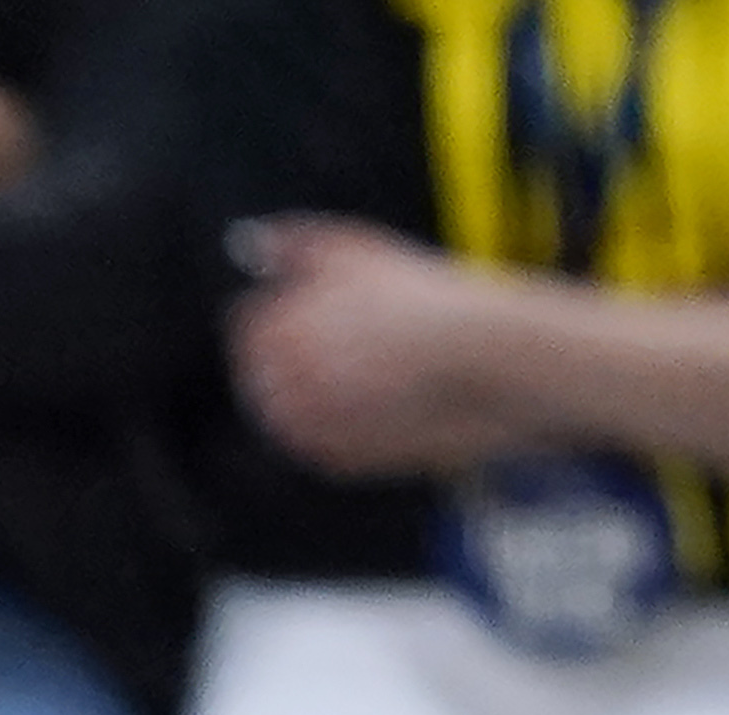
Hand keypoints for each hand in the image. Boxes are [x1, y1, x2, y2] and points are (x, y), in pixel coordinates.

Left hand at [227, 217, 538, 478]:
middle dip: (299, 353)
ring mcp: (301, 430)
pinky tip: (387, 398)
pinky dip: (345, 422)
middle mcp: (273, 388)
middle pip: (263, 369)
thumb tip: (246, 240)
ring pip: (290, 409)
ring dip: (318, 390)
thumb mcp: (351, 250)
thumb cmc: (421, 298)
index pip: (250, 321)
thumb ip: (290, 245)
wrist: (482, 361)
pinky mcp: (333, 461)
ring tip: (377, 367)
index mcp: (269, 332)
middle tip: (362, 337)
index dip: (293, 308)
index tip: (339, 304)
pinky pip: (323, 441)